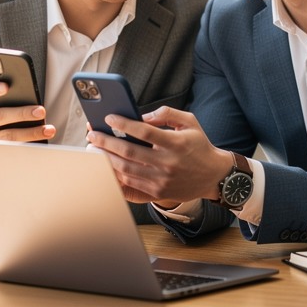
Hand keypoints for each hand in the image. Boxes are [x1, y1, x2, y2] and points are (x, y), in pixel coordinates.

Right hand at [0, 82, 54, 141]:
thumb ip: (2, 99)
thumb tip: (27, 96)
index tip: (6, 87)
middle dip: (22, 113)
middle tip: (41, 111)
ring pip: (7, 136)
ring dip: (31, 132)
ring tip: (48, 130)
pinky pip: (10, 149)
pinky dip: (26, 145)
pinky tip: (40, 143)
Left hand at [86, 106, 235, 205]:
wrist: (213, 176)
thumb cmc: (199, 145)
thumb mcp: (189, 122)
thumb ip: (166, 114)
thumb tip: (141, 115)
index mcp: (176, 143)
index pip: (144, 131)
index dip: (124, 124)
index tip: (109, 118)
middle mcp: (168, 162)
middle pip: (130, 151)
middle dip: (107, 142)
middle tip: (93, 134)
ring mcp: (162, 180)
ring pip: (126, 168)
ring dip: (107, 157)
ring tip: (95, 148)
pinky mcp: (158, 192)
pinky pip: (131, 182)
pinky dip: (116, 172)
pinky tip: (108, 163)